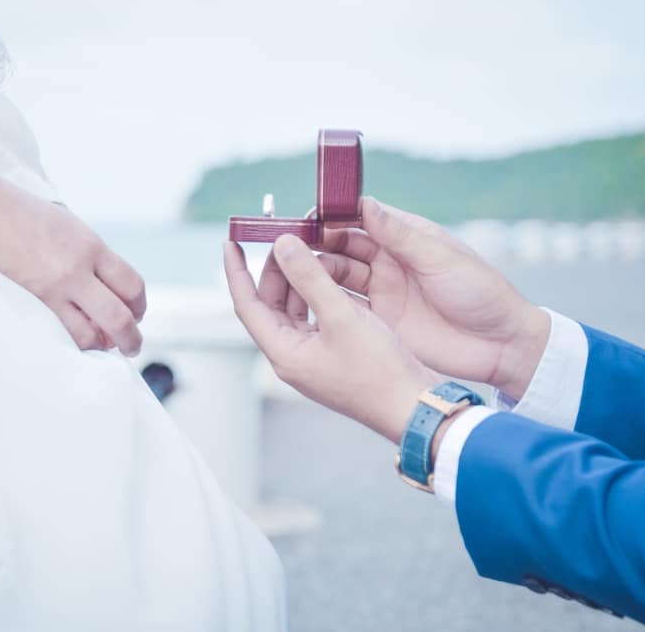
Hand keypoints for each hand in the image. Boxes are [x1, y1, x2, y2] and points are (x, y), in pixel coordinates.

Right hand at [0, 169, 145, 355]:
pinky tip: (75, 341)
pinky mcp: (28, 304)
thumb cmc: (20, 213)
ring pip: (91, 335)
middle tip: (132, 345)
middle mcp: (76, 270)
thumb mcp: (67, 225)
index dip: (140, 305)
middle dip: (132, 338)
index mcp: (90, 245)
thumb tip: (107, 287)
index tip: (137, 312)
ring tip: (102, 346)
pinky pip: (61, 335)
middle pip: (119, 317)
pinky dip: (74, 343)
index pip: (132, 285)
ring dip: (101, 345)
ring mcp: (51, 290)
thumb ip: (90, 255)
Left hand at [223, 235, 438, 443]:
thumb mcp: (342, 316)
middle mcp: (292, 357)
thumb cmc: (379, 371)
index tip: (230, 242)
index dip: (236, 271)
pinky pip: (313, 317)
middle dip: (275, 270)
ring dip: (298, 280)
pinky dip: (316, 294)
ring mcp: (312, 358)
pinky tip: (330, 277)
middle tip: (286, 238)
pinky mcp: (332, 355)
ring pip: (293, 309)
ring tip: (309, 251)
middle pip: (270, 304)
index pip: (247, 304)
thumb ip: (310, 278)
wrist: (414, 406)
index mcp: (283, 353)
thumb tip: (284, 246)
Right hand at [310, 197, 548, 398]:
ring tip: (290, 274)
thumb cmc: (480, 292)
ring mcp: (382, 292)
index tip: (307, 218)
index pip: (358, 219)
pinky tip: (304, 301)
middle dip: (314, 245)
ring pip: (336, 276)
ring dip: (314, 273)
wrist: (499, 345)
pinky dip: (324, 302)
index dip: (330, 217)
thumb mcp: (439, 258)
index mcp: (404, 238)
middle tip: (287, 248)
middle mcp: (388, 261)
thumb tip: (363, 203)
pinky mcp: (379, 321)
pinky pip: (344, 307)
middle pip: (339, 247)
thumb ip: (399, 234)